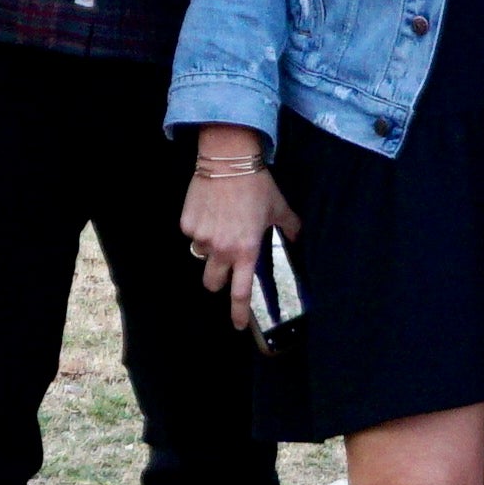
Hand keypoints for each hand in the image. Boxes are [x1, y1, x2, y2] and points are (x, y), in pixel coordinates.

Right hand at [180, 133, 293, 328]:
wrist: (228, 159)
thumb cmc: (257, 185)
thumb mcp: (278, 207)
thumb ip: (289, 226)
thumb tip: (296, 236)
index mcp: (247, 250)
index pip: (240, 292)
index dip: (238, 312)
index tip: (237, 325)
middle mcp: (222, 249)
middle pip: (211, 283)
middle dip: (217, 280)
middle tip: (225, 264)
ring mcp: (201, 238)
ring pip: (201, 256)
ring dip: (209, 249)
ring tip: (221, 224)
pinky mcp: (187, 224)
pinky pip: (191, 234)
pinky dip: (199, 227)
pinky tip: (210, 208)